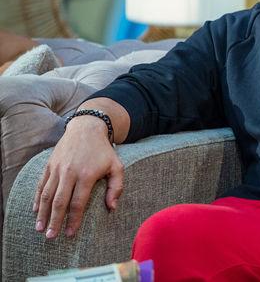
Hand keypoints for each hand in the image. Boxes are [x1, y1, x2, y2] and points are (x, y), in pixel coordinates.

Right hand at [33, 116, 123, 238]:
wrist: (86, 128)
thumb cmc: (103, 151)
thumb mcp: (117, 166)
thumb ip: (116, 187)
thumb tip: (112, 207)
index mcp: (87, 175)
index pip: (78, 202)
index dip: (73, 220)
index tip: (70, 234)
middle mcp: (69, 172)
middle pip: (60, 201)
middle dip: (55, 221)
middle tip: (51, 237)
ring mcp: (57, 168)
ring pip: (47, 195)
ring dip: (43, 213)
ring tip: (40, 228)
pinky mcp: (49, 165)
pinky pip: (41, 185)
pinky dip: (37, 199)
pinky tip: (36, 211)